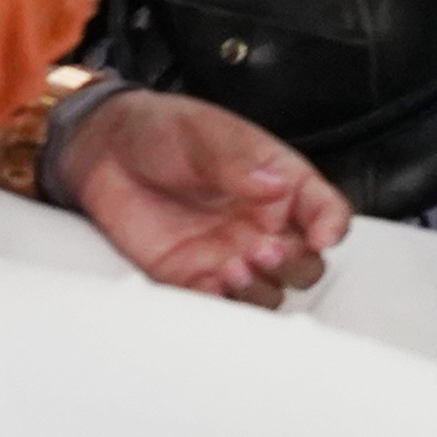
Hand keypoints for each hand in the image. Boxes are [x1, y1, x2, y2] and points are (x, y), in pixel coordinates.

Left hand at [63, 87, 352, 305]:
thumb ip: (238, 161)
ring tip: (232, 266)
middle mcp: (262, 225)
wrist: (103, 152)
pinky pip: (219, 305)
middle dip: (295, 264)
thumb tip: (274, 185)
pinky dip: (221, 303)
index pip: (325, 210)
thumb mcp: (204, 134)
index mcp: (279, 184)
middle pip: (305, 263)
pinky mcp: (191, 277)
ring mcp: (229, 254)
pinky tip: (210, 282)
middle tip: (266, 250)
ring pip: (269, 292)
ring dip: (260, 288)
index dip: (332, 226)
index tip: (323, 235)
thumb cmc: (162, 131)